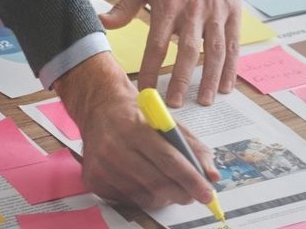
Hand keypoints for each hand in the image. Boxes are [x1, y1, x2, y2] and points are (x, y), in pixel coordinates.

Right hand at [55, 54, 220, 207]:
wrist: (99, 107)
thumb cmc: (137, 113)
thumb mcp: (167, 120)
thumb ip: (192, 146)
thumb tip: (211, 174)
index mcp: (135, 127)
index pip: (169, 160)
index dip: (191, 179)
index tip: (208, 192)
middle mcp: (115, 147)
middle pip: (156, 182)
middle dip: (182, 193)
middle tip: (195, 195)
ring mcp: (102, 166)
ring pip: (143, 196)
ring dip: (165, 197)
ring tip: (173, 188)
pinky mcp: (94, 179)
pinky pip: (127, 199)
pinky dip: (145, 197)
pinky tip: (149, 185)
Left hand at [100, 0, 238, 106]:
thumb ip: (125, 6)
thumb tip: (103, 22)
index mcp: (168, 3)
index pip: (156, 43)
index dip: (149, 69)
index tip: (143, 90)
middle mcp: (193, 10)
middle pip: (187, 51)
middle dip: (180, 80)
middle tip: (173, 104)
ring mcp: (215, 12)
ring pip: (215, 50)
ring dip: (210, 78)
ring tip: (204, 100)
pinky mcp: (232, 11)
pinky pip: (233, 43)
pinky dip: (231, 66)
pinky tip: (226, 84)